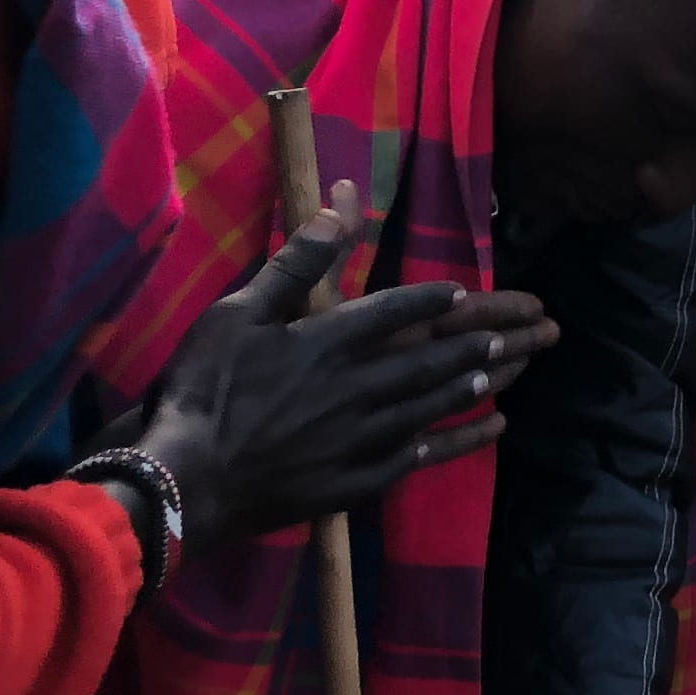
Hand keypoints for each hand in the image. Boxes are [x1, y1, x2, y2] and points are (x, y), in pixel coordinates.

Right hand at [131, 186, 554, 539]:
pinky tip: (484, 434)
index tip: (461, 293)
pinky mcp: (353, 483)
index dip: (430, 300)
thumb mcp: (236, 314)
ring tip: (506, 373)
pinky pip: (417, 460)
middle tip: (512, 336)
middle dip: (470, 345)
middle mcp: (357, 388)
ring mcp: (359, 439)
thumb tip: (339, 210)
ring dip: (469, 387)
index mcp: (327, 343)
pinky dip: (456, 444)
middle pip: (426, 361)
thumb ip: (295, 265)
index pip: (392, 312)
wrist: (183, 481)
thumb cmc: (201, 392)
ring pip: (430, 407)